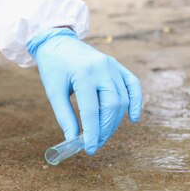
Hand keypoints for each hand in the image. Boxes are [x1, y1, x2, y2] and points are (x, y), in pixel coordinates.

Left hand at [27, 28, 141, 154]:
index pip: (92, 110)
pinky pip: (133, 85)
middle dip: (105, 129)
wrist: (58, 42)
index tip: (89, 148)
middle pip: (111, 106)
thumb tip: (73, 139)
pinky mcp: (117, 65)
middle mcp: (102, 68)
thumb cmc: (53, 67)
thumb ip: (64, 116)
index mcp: (83, 73)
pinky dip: (136, 102)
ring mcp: (112, 65)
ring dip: (115, 121)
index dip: (92, 132)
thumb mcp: (53, 91)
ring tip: (103, 135)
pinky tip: (133, 119)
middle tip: (95, 144)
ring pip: (122, 99)